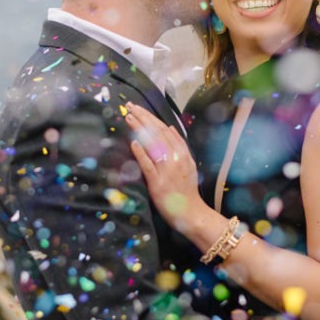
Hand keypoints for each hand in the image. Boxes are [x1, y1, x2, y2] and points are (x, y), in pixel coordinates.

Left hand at [125, 102, 202, 232]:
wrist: (192, 212)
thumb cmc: (187, 190)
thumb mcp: (188, 163)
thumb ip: (179, 146)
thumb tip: (169, 127)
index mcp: (182, 153)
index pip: (164, 130)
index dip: (150, 118)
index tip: (138, 108)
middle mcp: (176, 159)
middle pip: (157, 133)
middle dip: (142, 118)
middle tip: (129, 106)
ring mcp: (167, 171)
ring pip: (152, 145)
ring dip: (139, 130)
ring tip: (128, 117)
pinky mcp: (158, 183)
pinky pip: (148, 165)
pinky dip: (141, 153)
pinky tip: (133, 142)